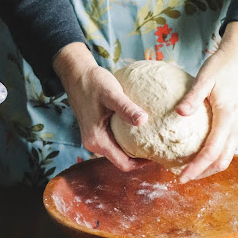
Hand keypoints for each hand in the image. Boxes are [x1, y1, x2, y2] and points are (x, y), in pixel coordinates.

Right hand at [53, 43, 147, 170]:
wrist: (77, 74)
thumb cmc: (93, 82)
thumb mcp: (111, 93)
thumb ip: (126, 108)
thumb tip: (143, 121)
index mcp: (97, 140)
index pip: (123, 164)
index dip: (142, 163)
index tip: (158, 154)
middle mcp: (94, 143)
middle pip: (122, 159)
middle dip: (141, 155)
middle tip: (160, 145)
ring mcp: (95, 137)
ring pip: (119, 150)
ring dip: (134, 146)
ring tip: (153, 137)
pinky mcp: (97, 130)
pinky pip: (115, 140)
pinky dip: (128, 137)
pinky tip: (141, 127)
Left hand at [175, 22, 237, 182]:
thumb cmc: (223, 64)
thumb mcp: (205, 77)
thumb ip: (193, 97)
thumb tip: (179, 113)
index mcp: (229, 116)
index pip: (212, 152)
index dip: (196, 168)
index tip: (181, 177)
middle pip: (223, 160)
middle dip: (204, 173)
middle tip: (183, 177)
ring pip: (228, 154)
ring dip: (210, 164)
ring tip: (190, 167)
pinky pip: (231, 144)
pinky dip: (217, 153)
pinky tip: (202, 150)